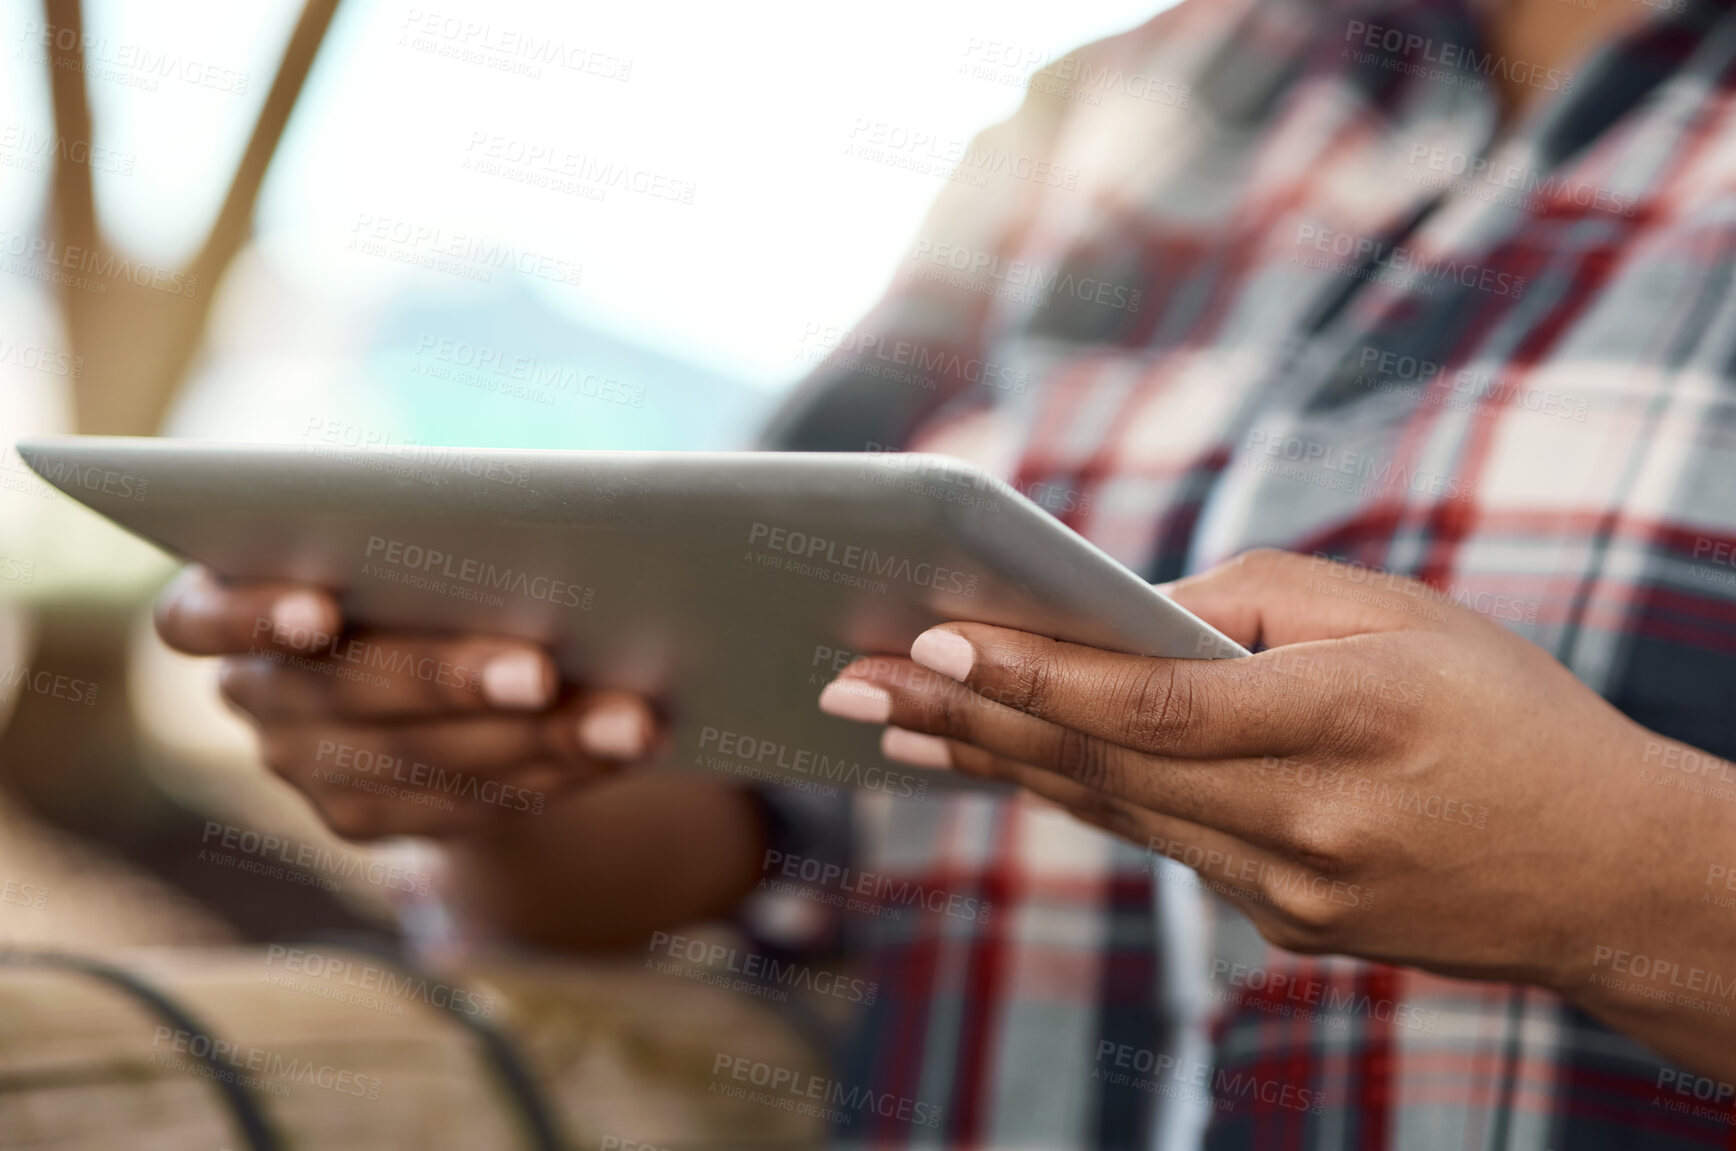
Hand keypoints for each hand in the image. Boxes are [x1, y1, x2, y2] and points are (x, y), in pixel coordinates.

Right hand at [155, 566, 658, 839]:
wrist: (422, 657)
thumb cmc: (414, 552)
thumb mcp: (408, 527)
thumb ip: (432, 523)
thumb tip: (547, 515)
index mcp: (228, 603)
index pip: (202, 617)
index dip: (252, 616)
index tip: (319, 609)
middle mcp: (256, 693)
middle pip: (348, 693)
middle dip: (455, 679)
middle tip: (543, 669)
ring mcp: (306, 768)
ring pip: (423, 762)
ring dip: (539, 741)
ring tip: (630, 720)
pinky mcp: (365, 819)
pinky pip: (463, 808)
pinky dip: (552, 773)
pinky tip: (619, 748)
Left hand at [816, 548, 1688, 992]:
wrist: (1607, 873)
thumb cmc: (1508, 712)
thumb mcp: (1401, 613)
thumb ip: (1253, 602)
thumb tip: (1126, 615)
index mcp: (1345, 719)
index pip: (1149, 703)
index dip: (1033, 672)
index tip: (932, 637)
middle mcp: (1306, 822)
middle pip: (1097, 767)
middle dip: (963, 716)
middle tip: (854, 683)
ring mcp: (1292, 893)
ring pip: (1110, 815)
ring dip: (998, 764)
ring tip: (899, 726)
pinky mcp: (1286, 927)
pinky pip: (1164, 849)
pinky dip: (1084, 800)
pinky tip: (1013, 766)